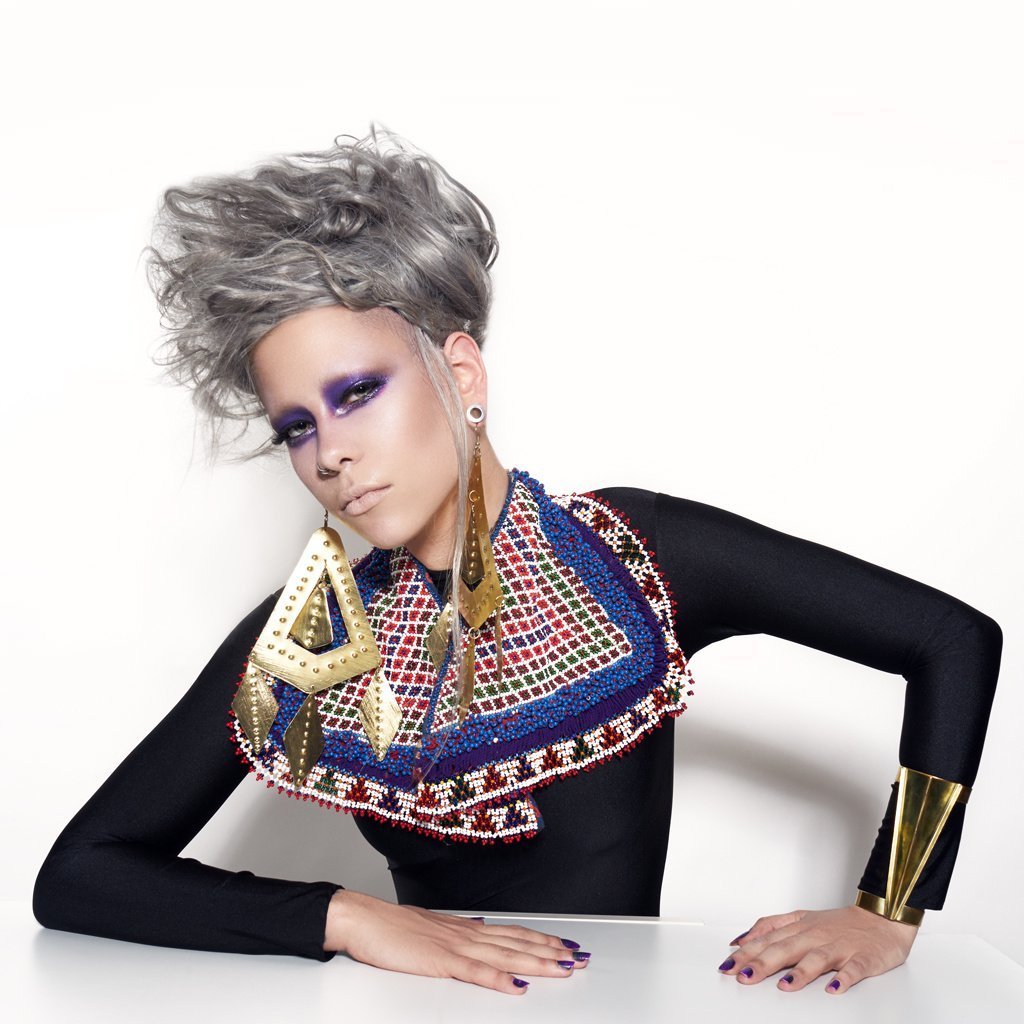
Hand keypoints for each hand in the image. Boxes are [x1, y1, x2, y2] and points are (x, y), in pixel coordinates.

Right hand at [324, 890, 589, 994]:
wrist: (362, 919)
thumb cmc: (390, 928)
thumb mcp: (430, 929)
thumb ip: (458, 932)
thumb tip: (480, 929)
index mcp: (464, 928)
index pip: (512, 933)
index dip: (541, 939)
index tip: (565, 945)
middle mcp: (466, 934)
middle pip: (517, 943)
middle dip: (551, 950)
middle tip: (580, 957)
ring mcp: (455, 947)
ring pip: (505, 956)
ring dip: (537, 962)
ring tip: (564, 967)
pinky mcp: (440, 961)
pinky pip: (474, 972)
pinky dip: (498, 979)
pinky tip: (516, 986)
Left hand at [718, 904, 918, 993]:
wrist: (882, 919)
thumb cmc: (839, 923)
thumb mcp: (801, 918)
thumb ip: (771, 926)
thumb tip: (741, 939)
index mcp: (800, 928)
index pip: (768, 940)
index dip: (747, 953)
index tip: (728, 965)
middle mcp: (816, 936)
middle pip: (786, 949)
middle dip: (764, 962)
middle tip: (744, 976)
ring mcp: (840, 948)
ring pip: (817, 958)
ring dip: (800, 972)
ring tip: (784, 985)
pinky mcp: (863, 959)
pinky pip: (854, 969)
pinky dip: (844, 979)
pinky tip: (833, 988)